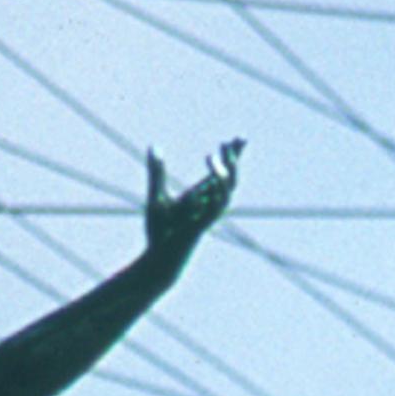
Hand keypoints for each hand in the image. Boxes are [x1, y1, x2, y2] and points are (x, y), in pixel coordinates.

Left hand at [143, 140, 241, 263]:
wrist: (159, 257)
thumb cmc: (159, 230)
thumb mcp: (156, 194)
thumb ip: (157, 171)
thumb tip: (154, 146)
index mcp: (200, 196)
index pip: (221, 172)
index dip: (233, 156)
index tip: (240, 138)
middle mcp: (208, 204)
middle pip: (230, 179)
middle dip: (235, 160)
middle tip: (235, 139)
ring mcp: (207, 214)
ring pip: (227, 190)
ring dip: (225, 172)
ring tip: (215, 154)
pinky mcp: (202, 223)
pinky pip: (217, 206)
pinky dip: (219, 190)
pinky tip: (215, 174)